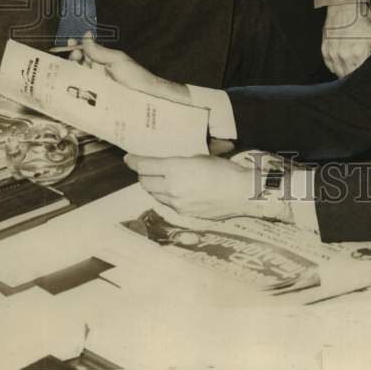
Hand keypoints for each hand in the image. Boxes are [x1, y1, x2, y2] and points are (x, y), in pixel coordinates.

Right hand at [69, 33, 190, 104]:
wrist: (145, 97)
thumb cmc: (135, 76)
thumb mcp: (116, 60)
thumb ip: (99, 50)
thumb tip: (86, 36)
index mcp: (102, 61)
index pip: (85, 53)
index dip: (76, 48)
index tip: (70, 43)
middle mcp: (97, 73)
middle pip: (78, 65)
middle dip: (73, 59)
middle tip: (75, 56)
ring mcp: (95, 86)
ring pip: (78, 79)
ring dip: (72, 73)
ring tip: (74, 69)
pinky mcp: (94, 100)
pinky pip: (81, 95)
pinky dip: (74, 91)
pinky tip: (70, 88)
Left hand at [125, 154, 292, 222]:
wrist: (241, 193)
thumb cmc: (225, 169)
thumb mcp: (202, 156)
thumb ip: (181, 159)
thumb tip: (169, 159)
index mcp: (176, 168)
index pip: (146, 165)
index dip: (135, 161)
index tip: (129, 158)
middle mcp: (172, 187)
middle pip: (145, 181)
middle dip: (142, 174)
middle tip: (144, 168)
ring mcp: (176, 203)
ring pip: (154, 194)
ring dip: (152, 186)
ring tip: (157, 179)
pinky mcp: (183, 213)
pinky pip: (166, 203)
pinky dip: (164, 196)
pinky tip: (172, 191)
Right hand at [321, 3, 370, 76]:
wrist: (345, 6)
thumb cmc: (362, 19)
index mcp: (358, 54)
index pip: (360, 75)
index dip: (364, 76)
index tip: (366, 74)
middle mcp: (344, 56)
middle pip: (348, 76)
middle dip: (354, 76)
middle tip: (359, 70)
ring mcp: (332, 54)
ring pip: (338, 72)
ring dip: (344, 72)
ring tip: (350, 66)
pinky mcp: (325, 50)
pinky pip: (329, 65)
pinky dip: (335, 65)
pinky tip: (341, 60)